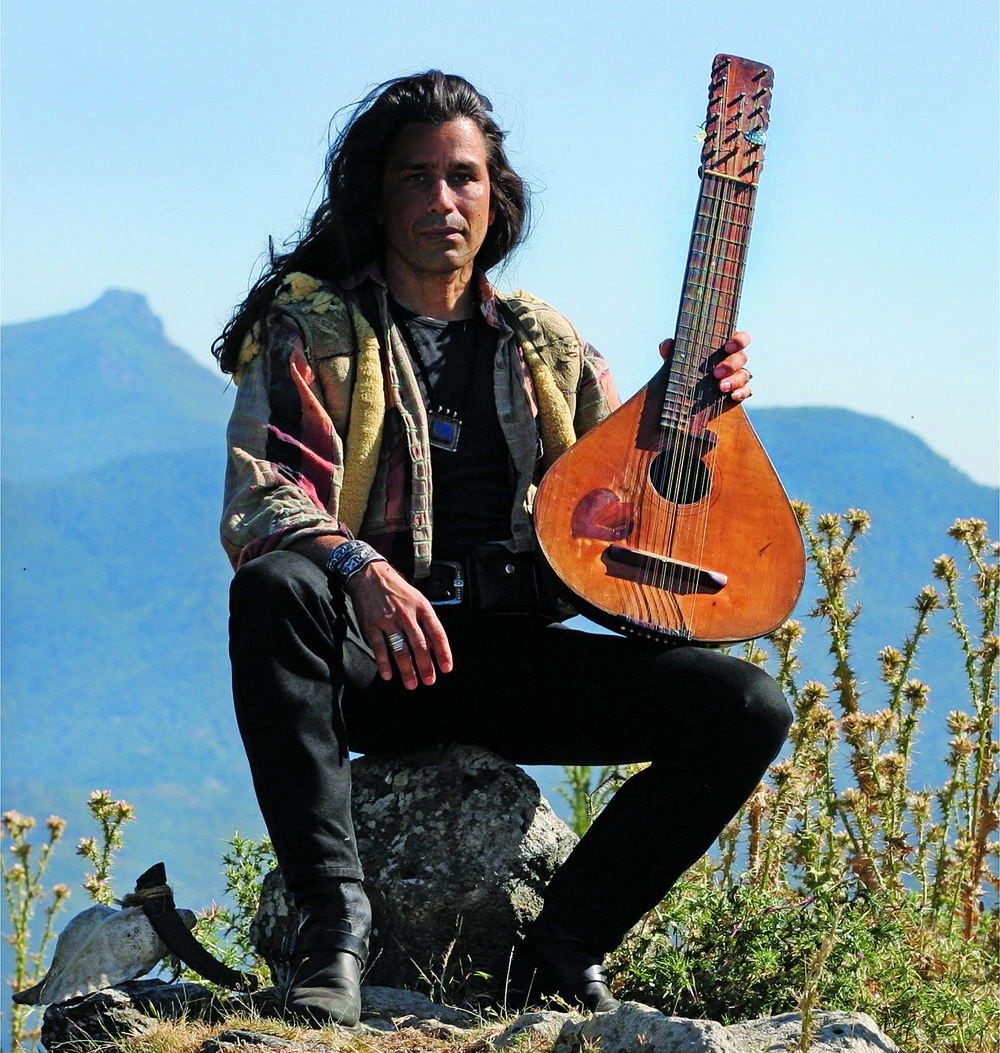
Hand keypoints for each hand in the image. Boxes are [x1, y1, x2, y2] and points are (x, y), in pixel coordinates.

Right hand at [345, 561, 452, 689]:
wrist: (370, 575)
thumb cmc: (397, 589)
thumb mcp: (418, 600)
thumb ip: (426, 622)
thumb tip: (434, 646)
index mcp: (422, 608)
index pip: (437, 633)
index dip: (444, 653)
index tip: (446, 668)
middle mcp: (407, 615)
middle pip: (420, 646)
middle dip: (426, 667)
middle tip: (429, 681)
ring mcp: (389, 621)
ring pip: (400, 651)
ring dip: (407, 670)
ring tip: (412, 684)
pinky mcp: (372, 625)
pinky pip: (379, 648)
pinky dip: (384, 664)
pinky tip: (388, 675)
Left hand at [659, 331, 752, 401]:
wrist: (686, 396)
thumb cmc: (687, 370)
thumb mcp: (679, 361)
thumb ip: (673, 352)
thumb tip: (666, 345)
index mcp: (723, 348)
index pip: (740, 339)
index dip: (738, 340)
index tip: (727, 347)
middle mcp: (733, 361)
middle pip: (742, 357)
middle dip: (731, 364)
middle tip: (716, 373)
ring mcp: (737, 376)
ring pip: (744, 374)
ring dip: (734, 380)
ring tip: (721, 387)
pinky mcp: (738, 391)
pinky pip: (746, 391)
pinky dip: (741, 392)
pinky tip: (733, 396)